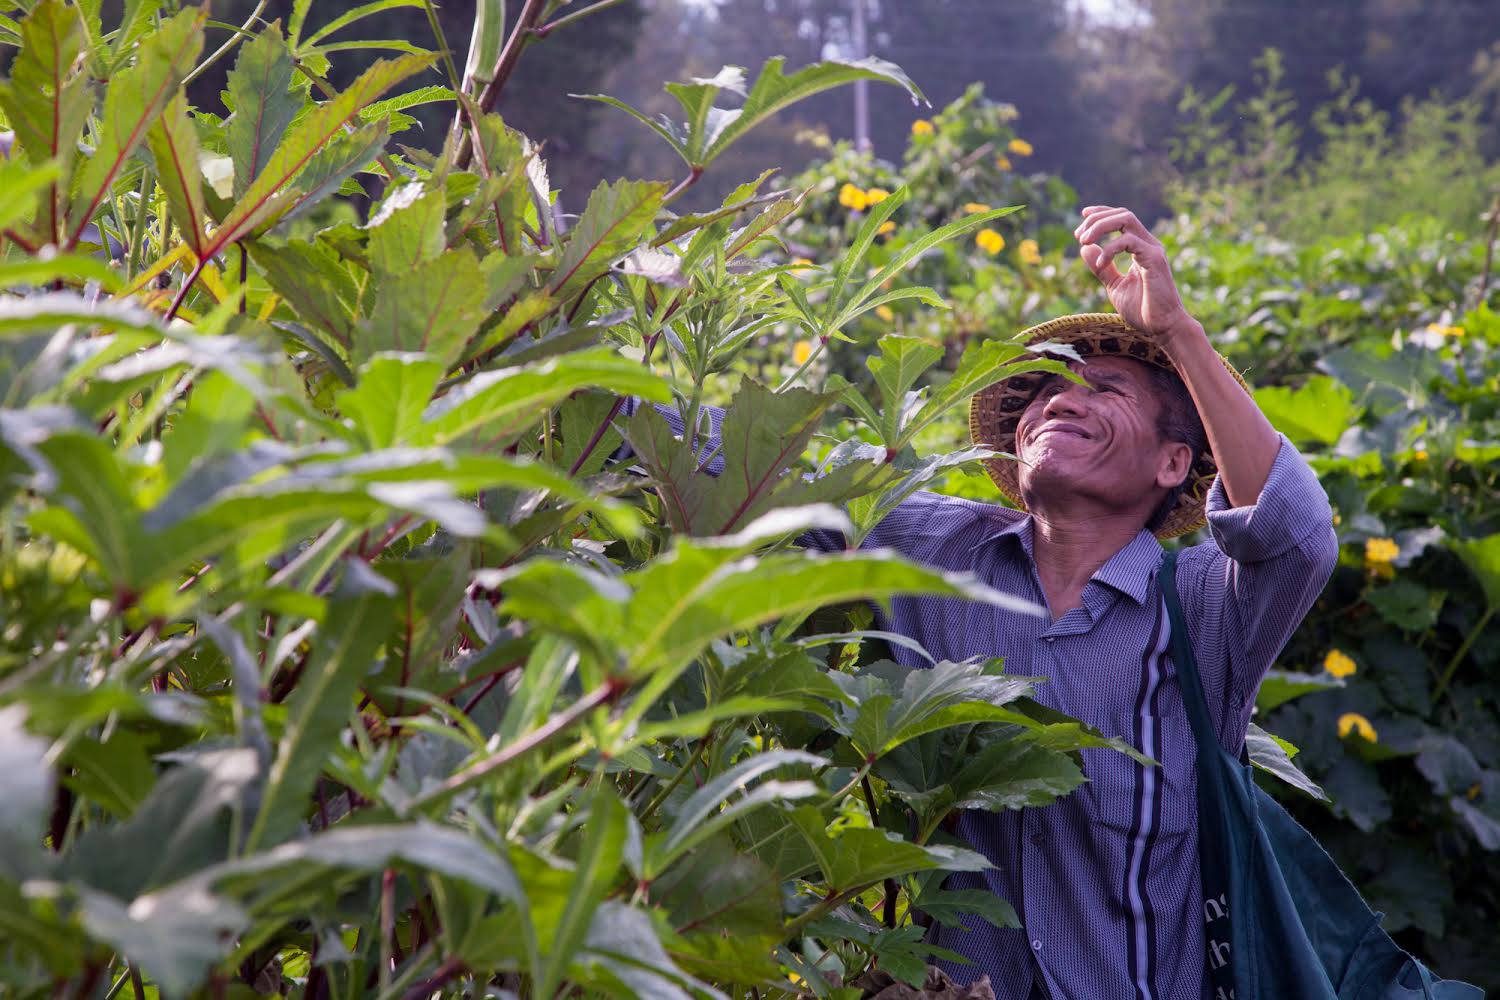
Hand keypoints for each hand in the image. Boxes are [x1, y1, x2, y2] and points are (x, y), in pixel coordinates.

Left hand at [1074, 206, 1195, 342]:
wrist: (1162, 327)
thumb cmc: (1143, 309)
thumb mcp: (1115, 285)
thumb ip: (1102, 267)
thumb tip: (1085, 248)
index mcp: (1140, 248)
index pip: (1121, 218)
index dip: (1101, 213)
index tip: (1083, 216)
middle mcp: (1148, 244)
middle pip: (1122, 214)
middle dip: (1096, 219)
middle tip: (1079, 236)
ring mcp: (1152, 250)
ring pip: (1126, 219)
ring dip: (1101, 226)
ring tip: (1083, 241)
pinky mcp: (1154, 259)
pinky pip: (1129, 241)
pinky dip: (1109, 249)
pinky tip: (1100, 265)